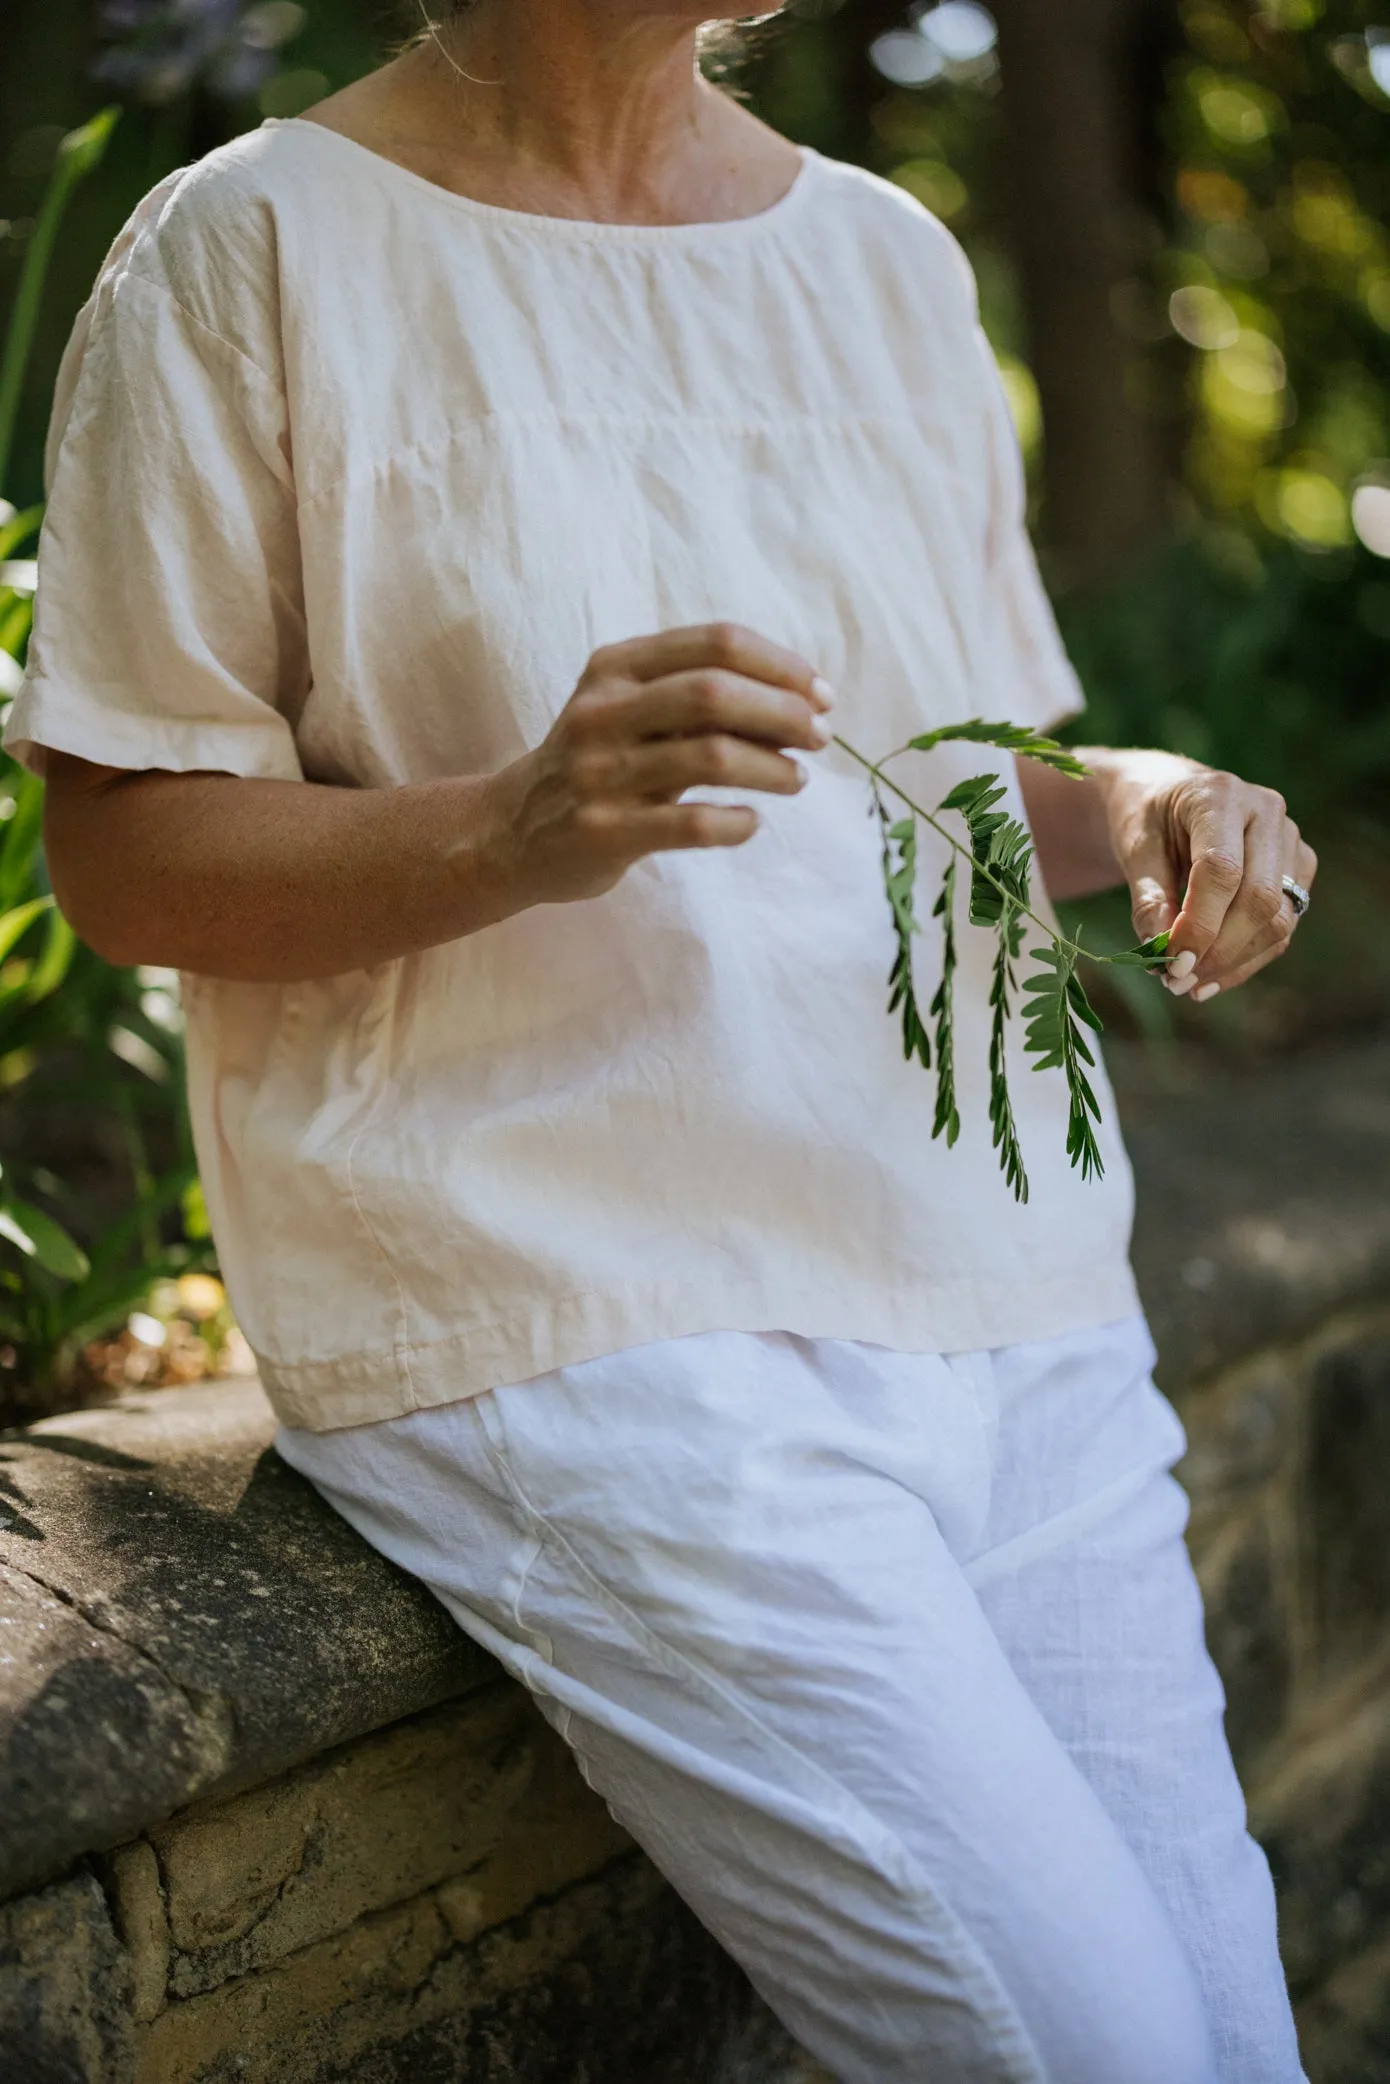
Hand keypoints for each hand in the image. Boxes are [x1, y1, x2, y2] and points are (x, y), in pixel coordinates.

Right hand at [486, 623, 832, 905]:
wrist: (510, 832)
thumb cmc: (596, 763)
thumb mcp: (628, 708)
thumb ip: (697, 696)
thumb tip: (801, 699)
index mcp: (615, 667)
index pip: (716, 643)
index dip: (781, 665)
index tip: (820, 695)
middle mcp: (603, 712)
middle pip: (716, 692)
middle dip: (784, 712)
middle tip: (820, 737)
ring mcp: (600, 773)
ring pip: (711, 756)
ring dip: (772, 768)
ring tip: (796, 779)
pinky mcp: (604, 831)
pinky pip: (691, 824)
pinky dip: (737, 823)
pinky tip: (751, 823)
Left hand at [1095, 750, 1316, 999]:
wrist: (1170, 797)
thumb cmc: (1148, 819)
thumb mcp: (1133, 849)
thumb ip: (1147, 899)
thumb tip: (1160, 952)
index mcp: (1220, 796)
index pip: (1221, 870)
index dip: (1200, 923)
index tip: (1170, 963)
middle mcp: (1267, 812)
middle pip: (1259, 897)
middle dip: (1219, 950)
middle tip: (1177, 981)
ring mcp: (1290, 841)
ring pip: (1278, 918)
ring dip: (1234, 962)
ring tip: (1189, 985)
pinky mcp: (1298, 869)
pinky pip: (1283, 926)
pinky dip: (1247, 959)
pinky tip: (1212, 978)